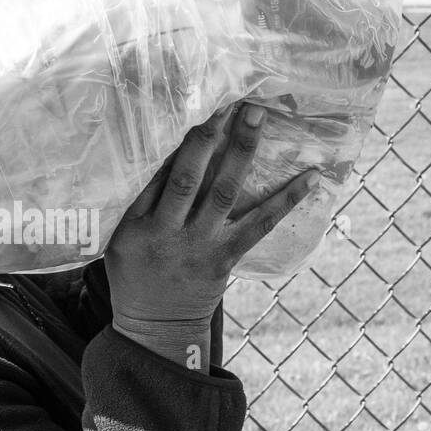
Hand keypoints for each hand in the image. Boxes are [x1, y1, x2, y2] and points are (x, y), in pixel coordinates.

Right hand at [104, 102, 319, 366]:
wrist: (157, 330)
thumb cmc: (134, 278)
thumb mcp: (119, 242)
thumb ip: (137, 205)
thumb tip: (163, 155)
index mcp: (135, 226)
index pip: (154, 174)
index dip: (174, 140)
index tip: (193, 106)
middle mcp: (168, 233)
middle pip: (188, 177)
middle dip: (208, 136)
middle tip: (228, 100)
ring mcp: (200, 245)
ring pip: (224, 192)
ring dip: (242, 151)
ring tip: (257, 116)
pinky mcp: (226, 257)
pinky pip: (260, 224)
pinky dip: (287, 199)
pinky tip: (310, 177)